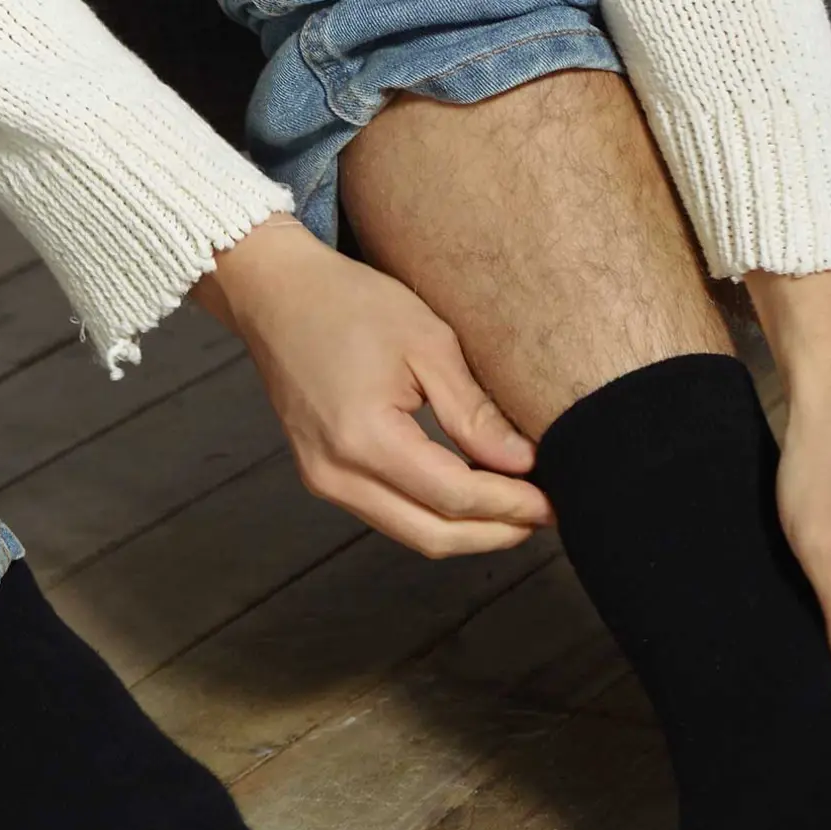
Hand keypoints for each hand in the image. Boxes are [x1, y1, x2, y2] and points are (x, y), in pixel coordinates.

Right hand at [191, 218, 551, 556]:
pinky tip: (476, 495)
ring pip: (414, 534)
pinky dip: (439, 515)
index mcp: (364, 438)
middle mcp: (337, 473)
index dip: (511, 506)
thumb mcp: (427, 343)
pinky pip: (393, 516)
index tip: (554, 500)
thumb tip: (524, 464)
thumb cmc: (350, 304)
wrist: (275, 293)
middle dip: (497, 533)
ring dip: (471, 531)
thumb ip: (474, 412)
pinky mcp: (325, 479)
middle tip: (546, 516)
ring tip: (520, 509)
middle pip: (434, 535)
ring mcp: (325, 482)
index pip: (454, 497)